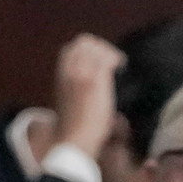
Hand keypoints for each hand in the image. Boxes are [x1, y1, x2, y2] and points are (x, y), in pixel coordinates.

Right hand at [51, 33, 126, 158]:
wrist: (73, 139)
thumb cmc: (75, 127)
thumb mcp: (70, 100)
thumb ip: (77, 86)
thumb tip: (95, 82)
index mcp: (60, 75)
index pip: (72, 48)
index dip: (89, 49)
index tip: (101, 60)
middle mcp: (68, 71)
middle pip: (83, 41)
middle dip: (100, 46)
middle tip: (113, 61)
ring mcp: (81, 74)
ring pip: (95, 46)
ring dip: (109, 51)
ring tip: (119, 64)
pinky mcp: (94, 81)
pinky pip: (106, 58)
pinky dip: (116, 58)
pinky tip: (122, 67)